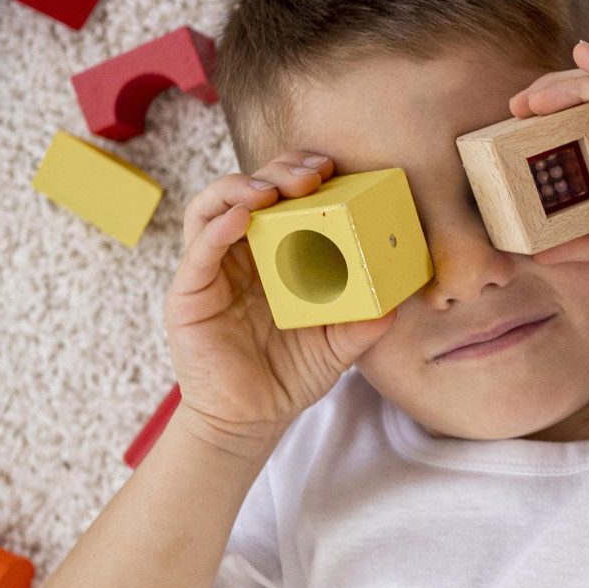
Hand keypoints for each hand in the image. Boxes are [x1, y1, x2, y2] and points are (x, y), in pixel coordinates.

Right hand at [166, 153, 400, 456]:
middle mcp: (240, 252)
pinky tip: (243, 217)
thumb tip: (399, 302)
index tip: (333, 168)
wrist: (250, 419)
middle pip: (249, 190)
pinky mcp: (189, 292)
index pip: (282, 196)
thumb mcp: (339, 344)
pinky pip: (198, 249)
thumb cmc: (290, 373)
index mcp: (275, 253)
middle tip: (313, 173)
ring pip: (213, 206)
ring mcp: (211, 268)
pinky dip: (218, 227)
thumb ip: (366, 323)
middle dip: (279, 171)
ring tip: (274, 189)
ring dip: (243, 187)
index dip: (301, 174)